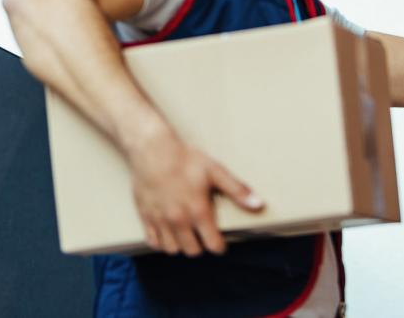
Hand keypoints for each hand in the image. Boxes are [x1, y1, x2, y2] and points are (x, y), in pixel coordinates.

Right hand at [124, 121, 263, 255]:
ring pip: (172, 249)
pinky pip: (153, 242)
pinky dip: (161, 242)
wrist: (153, 152)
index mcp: (198, 211)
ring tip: (188, 235)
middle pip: (192, 251)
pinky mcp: (145, 217)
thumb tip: (258, 204)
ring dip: (182, 245)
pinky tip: (168, 233)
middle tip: (204, 236)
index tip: (221, 244)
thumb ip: (237, 190)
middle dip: (201, 246)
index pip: (211, 244)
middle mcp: (178, 220)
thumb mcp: (216, 172)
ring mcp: (160, 220)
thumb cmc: (185, 160)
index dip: (219, 247)